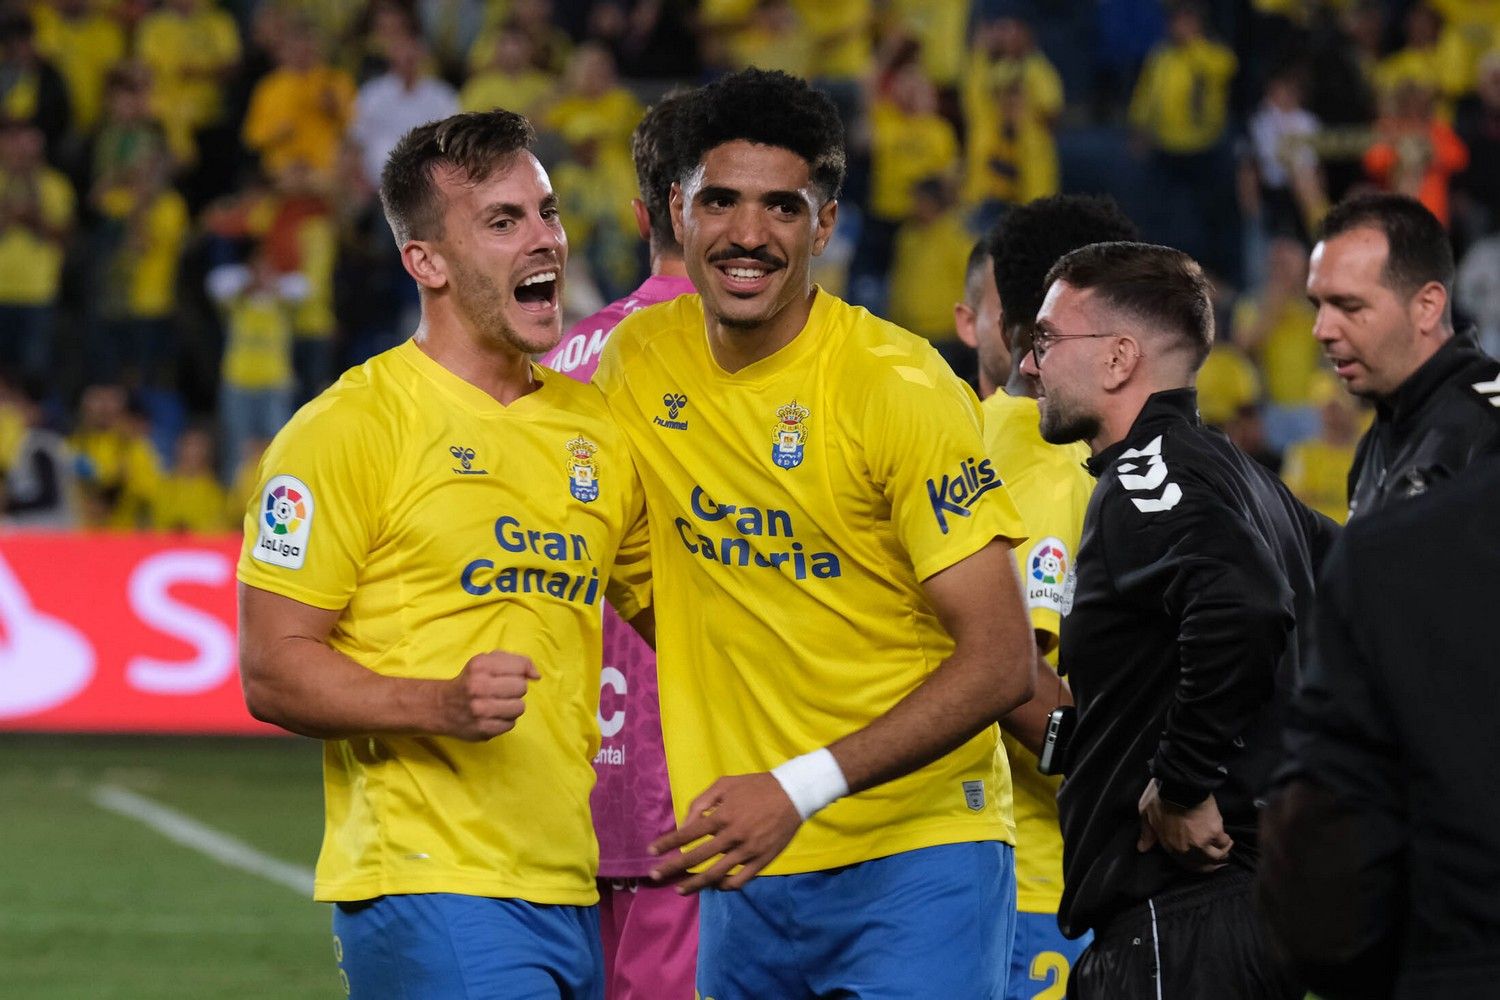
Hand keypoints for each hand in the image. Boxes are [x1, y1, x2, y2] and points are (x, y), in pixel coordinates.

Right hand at [439, 651, 539, 739]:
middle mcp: (479, 687)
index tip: (510, 675)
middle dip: (515, 689)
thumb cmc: (471, 680)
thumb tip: (537, 676)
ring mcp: (480, 711)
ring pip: (519, 707)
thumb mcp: (487, 661)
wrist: (442, 706)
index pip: (520, 667)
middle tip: (501, 691)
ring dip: (512, 706)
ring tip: (499, 704)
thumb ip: (516, 661)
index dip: (519, 671)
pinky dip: (505, 720)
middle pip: (521, 688)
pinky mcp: (482, 730)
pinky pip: (511, 724)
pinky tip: (493, 715)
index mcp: (481, 666)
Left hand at [648, 773, 802, 893]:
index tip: (650, 851)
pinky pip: (739, 880)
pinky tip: (714, 885)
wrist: (793, 794)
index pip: (687, 834)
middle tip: (655, 875)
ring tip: (680, 889)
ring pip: (716, 875)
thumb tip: (686, 824)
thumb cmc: (756, 786)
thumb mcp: (725, 784)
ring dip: (694, 884)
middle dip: (672, 867)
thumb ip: (701, 802)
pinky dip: (724, 885)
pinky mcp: (762, 861)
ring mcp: (748, 851)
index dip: (667, 843)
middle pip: (696, 858)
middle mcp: (732, 836)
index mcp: (722, 816)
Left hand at [1137, 778, 1232, 872]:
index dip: (1197, 866)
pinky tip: (1227, 838)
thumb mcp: (1147, 816)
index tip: (1204, 865)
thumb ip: (1147, 834)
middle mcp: (1187, 849)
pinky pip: (1224, 842)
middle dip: (1213, 865)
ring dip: (1222, 853)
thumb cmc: (1161, 800)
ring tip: (1225, 848)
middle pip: (1205, 865)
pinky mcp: (1214, 833)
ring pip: (1216, 856)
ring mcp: (1201, 843)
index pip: (1186, 865)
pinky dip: (1226, 841)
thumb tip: (1142, 848)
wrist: (1180, 787)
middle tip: (1220, 860)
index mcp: (1170, 846)